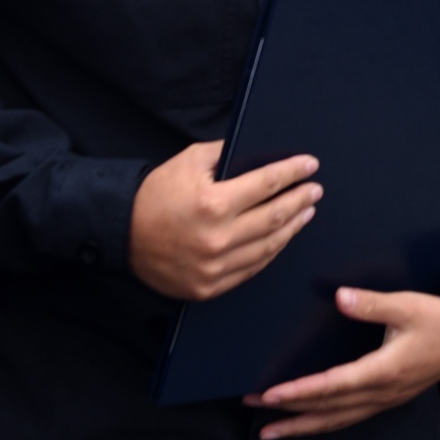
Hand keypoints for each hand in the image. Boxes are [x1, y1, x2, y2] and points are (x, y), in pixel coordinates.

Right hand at [129, 140, 321, 300]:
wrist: (123, 232)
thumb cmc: (156, 192)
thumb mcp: (190, 161)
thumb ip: (226, 154)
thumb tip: (258, 152)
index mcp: (213, 203)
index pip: (266, 185)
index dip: (291, 173)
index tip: (310, 165)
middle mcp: (217, 238)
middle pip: (274, 218)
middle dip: (299, 200)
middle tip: (316, 189)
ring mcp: (214, 267)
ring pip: (267, 247)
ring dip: (292, 228)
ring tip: (306, 212)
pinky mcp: (209, 287)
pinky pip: (251, 269)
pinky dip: (271, 252)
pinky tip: (282, 238)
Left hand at [243, 288, 439, 439]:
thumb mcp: (408, 304)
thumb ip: (372, 303)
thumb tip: (339, 298)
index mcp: (384, 371)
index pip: (333, 386)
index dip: (300, 392)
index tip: (271, 394)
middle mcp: (382, 392)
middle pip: (329, 411)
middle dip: (291, 414)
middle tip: (256, 414)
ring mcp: (387, 399)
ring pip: (338, 420)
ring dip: (304, 424)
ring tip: (272, 429)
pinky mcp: (390, 396)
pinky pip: (351, 416)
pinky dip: (325, 421)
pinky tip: (311, 420)